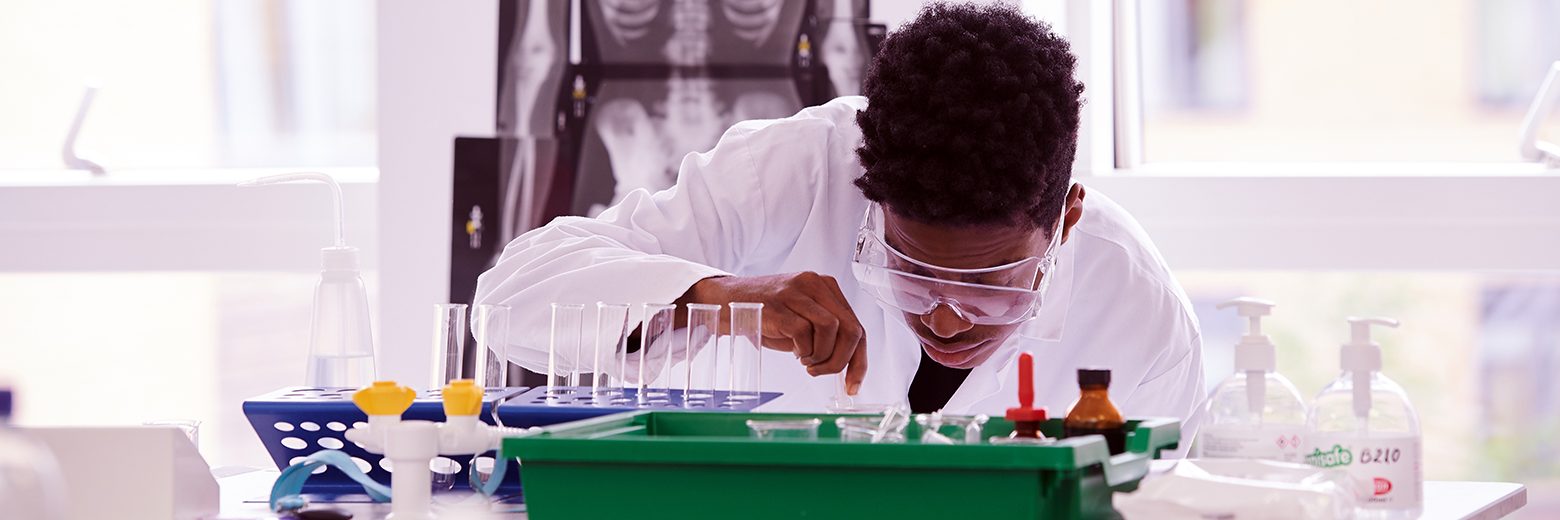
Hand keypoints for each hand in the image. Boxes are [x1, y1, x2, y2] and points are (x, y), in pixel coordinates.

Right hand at [680, 272, 866, 394]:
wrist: (726, 299)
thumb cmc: (766, 314)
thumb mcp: (802, 320)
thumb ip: (826, 335)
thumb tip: (847, 365)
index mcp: (826, 288)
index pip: (857, 327)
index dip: (859, 361)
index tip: (852, 386)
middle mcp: (815, 284)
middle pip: (851, 328)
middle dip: (842, 361)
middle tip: (822, 372)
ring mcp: (797, 292)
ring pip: (832, 329)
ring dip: (821, 355)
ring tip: (806, 361)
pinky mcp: (779, 304)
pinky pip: (804, 333)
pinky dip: (803, 350)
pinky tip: (795, 353)